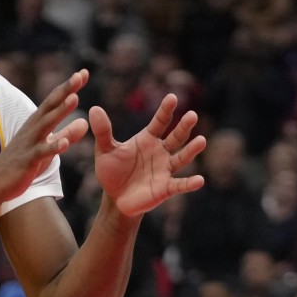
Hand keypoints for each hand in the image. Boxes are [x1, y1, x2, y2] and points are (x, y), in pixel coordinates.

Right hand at [0, 70, 90, 201]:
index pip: (54, 102)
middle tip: (79, 75)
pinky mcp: (27, 160)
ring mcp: (29, 144)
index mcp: (37, 124)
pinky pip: (41, 153)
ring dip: (60, 111)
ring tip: (74, 98)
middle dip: (65, 91)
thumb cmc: (20, 163)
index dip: (68, 88)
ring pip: (46, 125)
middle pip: (50, 106)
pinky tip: (63, 143)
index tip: (84, 73)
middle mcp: (32, 129)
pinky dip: (52, 147)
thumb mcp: (48, 147)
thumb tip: (84, 122)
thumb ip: (66, 135)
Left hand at [90, 93, 205, 215]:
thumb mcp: (104, 150)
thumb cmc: (112, 171)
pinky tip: (200, 180)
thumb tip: (94, 109)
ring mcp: (165, 169)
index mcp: (148, 139)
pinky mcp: (166, 188)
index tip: (172, 97)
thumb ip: (103, 131)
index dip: (165, 110)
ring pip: (182, 158)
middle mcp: (161, 151)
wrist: (115, 198)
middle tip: (191, 115)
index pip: (159, 121)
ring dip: (192, 150)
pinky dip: (190, 183)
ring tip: (201, 140)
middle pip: (176, 137)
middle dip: (184, 126)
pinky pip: (180, 184)